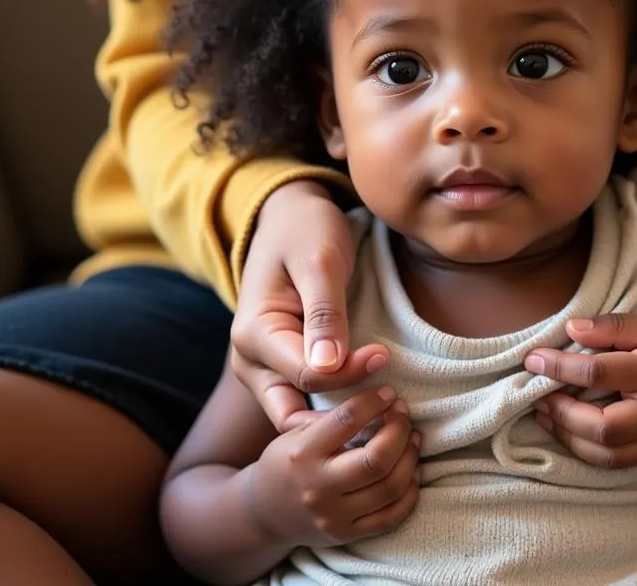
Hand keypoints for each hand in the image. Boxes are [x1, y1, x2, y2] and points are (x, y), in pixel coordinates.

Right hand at [231, 180, 390, 430]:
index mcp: (254, 334)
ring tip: (382, 409)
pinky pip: (304, 401)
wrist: (291, 215)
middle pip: (292, 413)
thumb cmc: (306, 230)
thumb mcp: (320, 262)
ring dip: (336, 421)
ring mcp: (263, 367)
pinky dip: (332, 408)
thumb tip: (328, 366)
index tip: (385, 353)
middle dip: (337, 422)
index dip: (350, 372)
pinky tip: (366, 401)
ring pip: (296, 415)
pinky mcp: (282, 366)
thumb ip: (324, 313)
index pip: (306, 376)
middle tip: (387, 406)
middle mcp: (249, 360)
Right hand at [248, 385, 421, 549]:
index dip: (375, 401)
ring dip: (410, 457)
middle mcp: (318, 487)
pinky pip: (391, 516)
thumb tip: (380, 399)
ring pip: (391, 487)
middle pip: (377, 459)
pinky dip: (409, 492)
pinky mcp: (346, 536)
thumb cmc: (287, 461)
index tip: (389, 393)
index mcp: (303, 453)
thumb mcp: (295, 431)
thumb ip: (332, 418)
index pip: (348, 420)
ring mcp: (334, 516)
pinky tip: (411, 471)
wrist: (264, 514)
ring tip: (413, 438)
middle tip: (403, 413)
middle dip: (400, 429)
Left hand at [525, 314, 636, 467]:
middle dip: (561, 413)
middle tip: (536, 394)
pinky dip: (589, 451)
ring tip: (545, 415)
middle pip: (601, 427)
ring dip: (568, 438)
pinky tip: (571, 432)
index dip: (559, 366)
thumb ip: (614, 326)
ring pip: (608, 455)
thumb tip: (571, 329)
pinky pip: (620, 463)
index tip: (533, 359)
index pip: (598, 372)